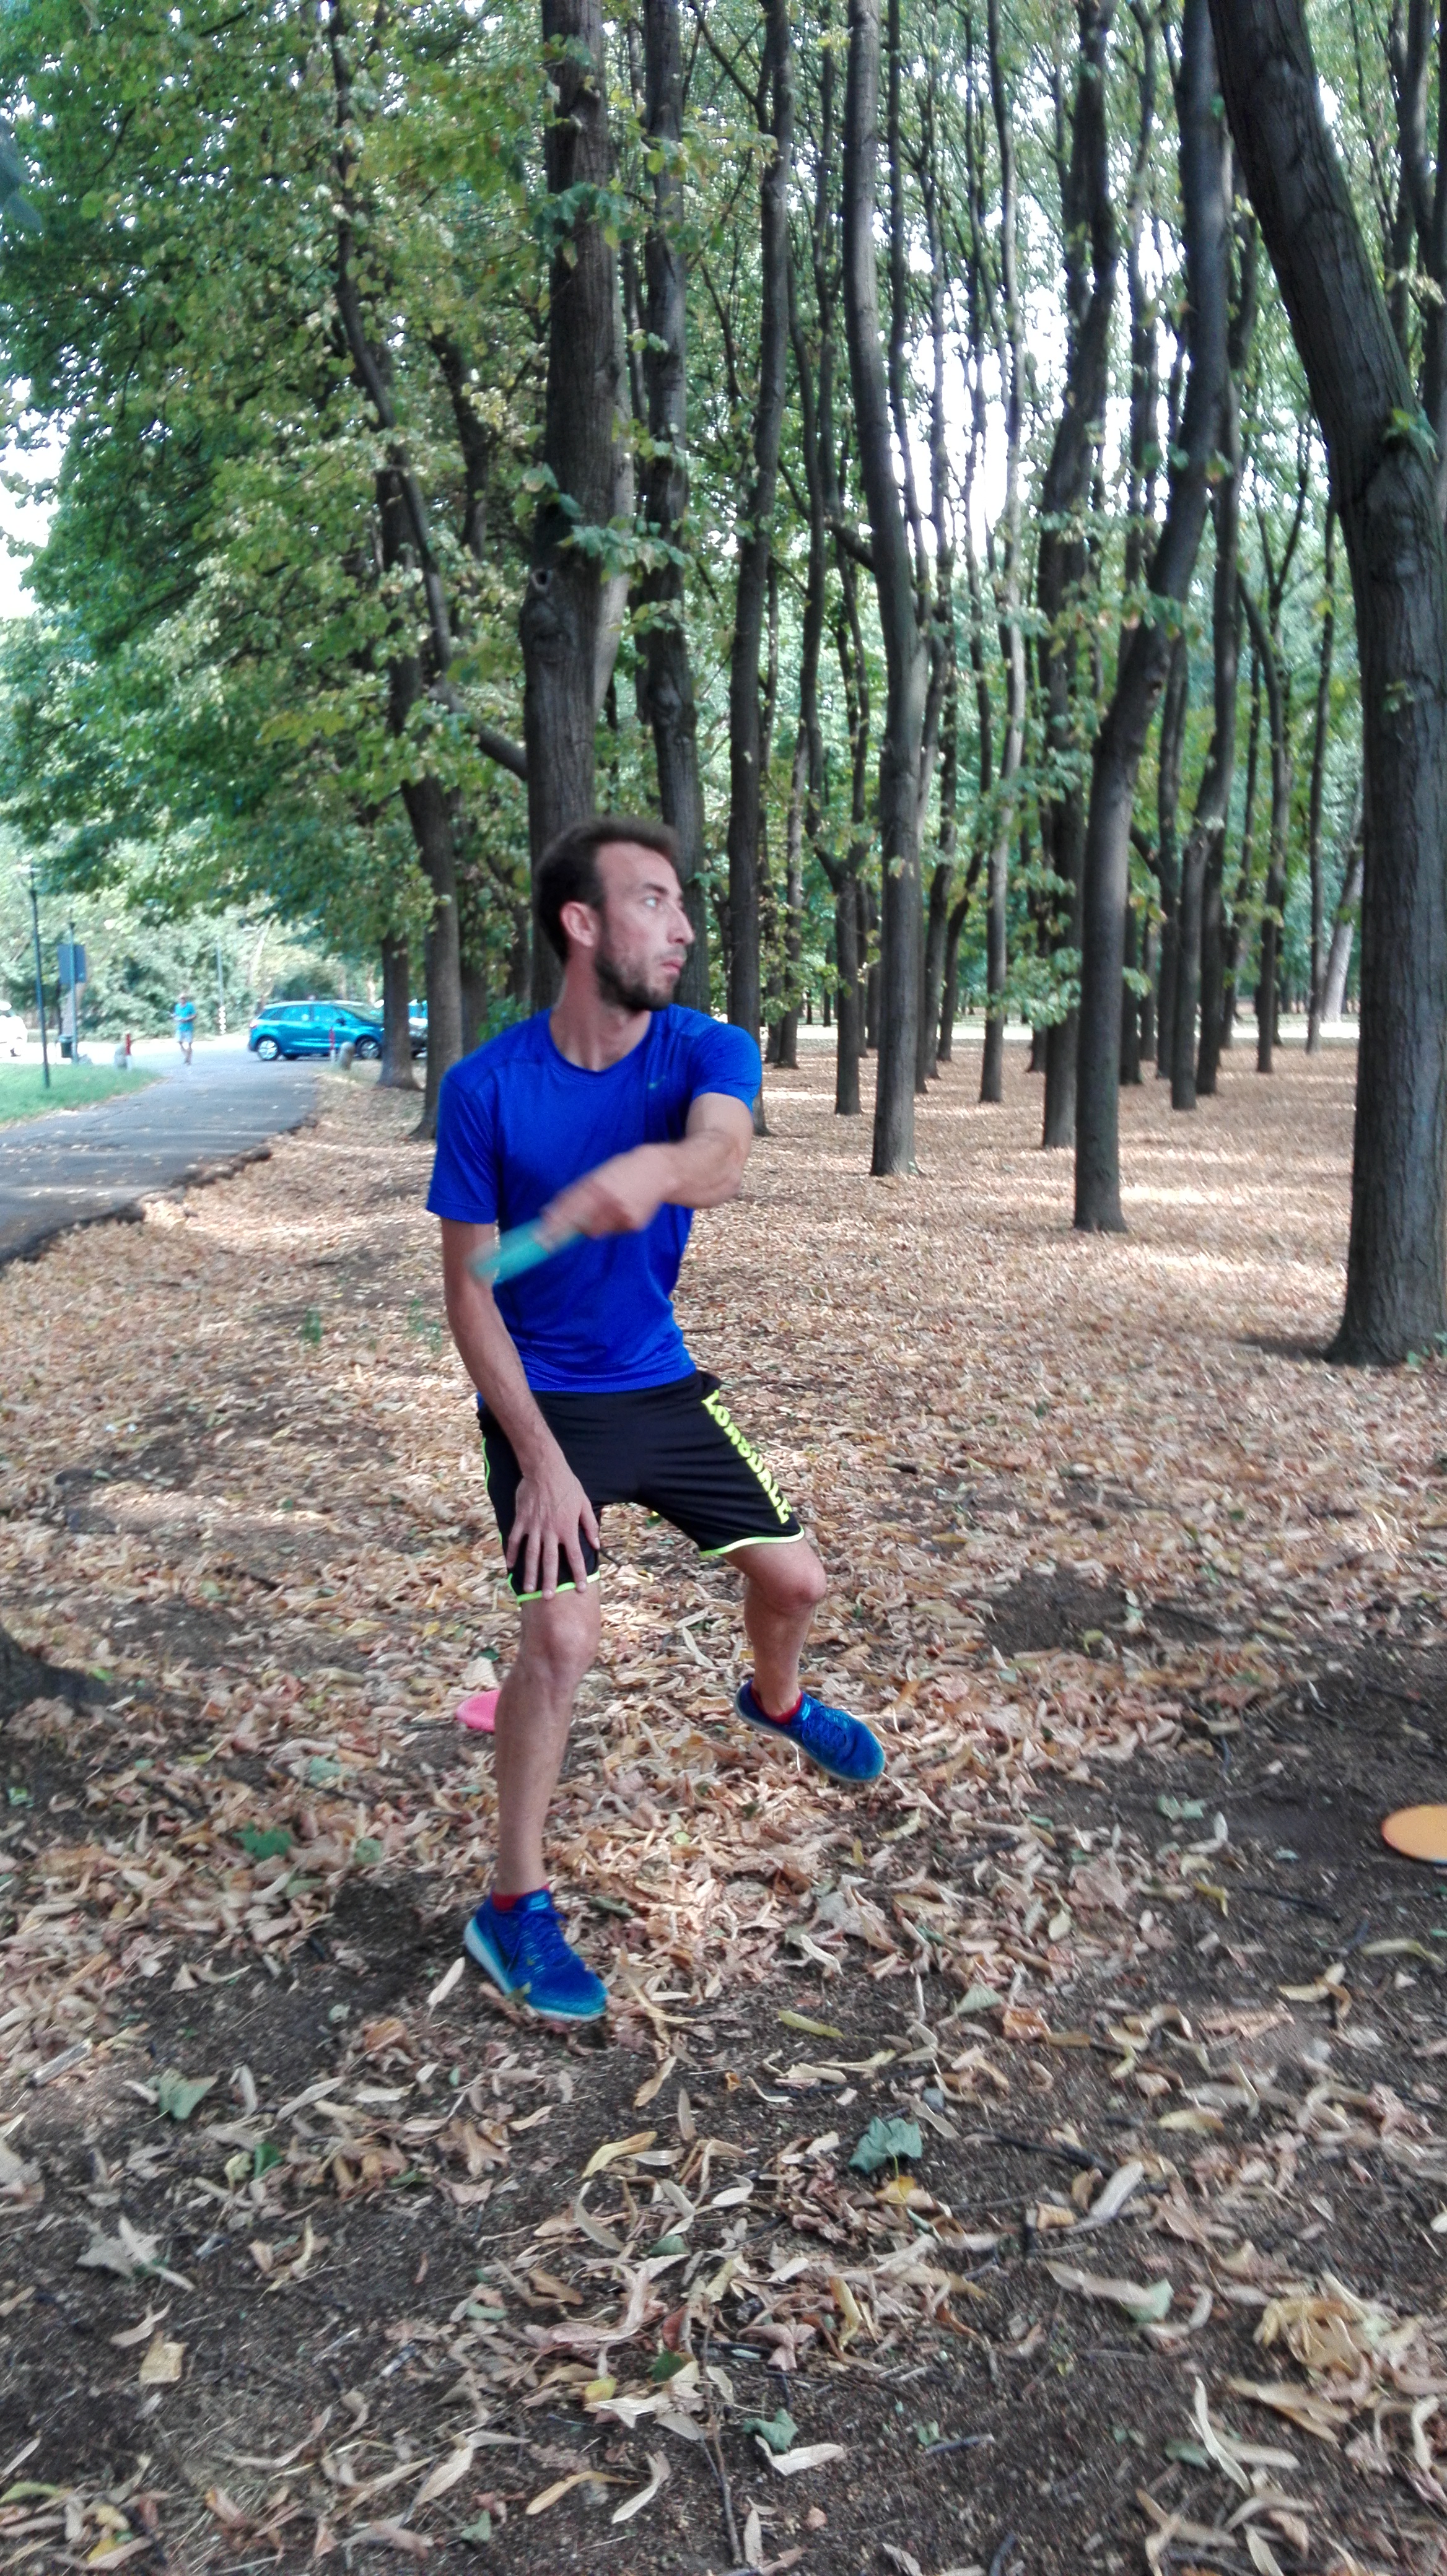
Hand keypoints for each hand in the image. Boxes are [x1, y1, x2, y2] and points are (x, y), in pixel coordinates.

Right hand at [507, 1441, 599, 1599]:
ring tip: (528, 1590)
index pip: (575, 1556)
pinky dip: (512, 1553)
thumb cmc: (567, 1485)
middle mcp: (551, 1532)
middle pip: (550, 1561)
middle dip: (549, 1581)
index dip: (578, 1573)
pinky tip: (510, 1566)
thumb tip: (597, 1544)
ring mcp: (534, 1527)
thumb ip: (589, 1525)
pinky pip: (515, 1540)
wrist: (544, 1469)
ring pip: (531, 1555)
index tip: (581, 1588)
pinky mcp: (521, 1520)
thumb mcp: (584, 1504)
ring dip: (530, 1574)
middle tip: (547, 1598)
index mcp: (568, 1529)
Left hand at [545, 1144, 671, 1242]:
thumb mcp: (595, 1175)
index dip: (554, 1227)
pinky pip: (611, 1231)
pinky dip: (607, 1225)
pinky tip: (618, 1211)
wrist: (660, 1171)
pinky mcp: (634, 1225)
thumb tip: (547, 1213)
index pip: (570, 1210)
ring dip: (589, 1226)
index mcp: (598, 1186)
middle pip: (580, 1226)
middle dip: (563, 1234)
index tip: (539, 1240)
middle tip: (548, 1242)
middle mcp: (610, 1202)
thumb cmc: (622, 1170)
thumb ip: (572, 1194)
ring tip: (602, 1209)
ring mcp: (623, 1216)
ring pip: (594, 1232)